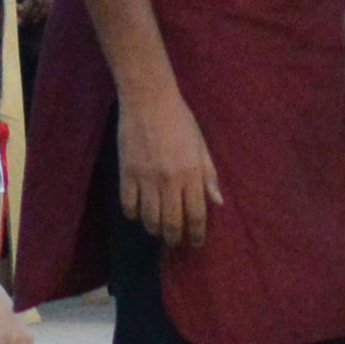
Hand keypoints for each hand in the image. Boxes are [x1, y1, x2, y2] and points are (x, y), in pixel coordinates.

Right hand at [116, 95, 221, 248]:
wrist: (149, 101)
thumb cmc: (180, 121)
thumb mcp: (201, 146)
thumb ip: (209, 176)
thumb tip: (217, 203)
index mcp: (192, 174)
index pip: (196, 215)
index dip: (196, 235)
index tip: (196, 242)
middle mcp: (169, 181)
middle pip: (171, 223)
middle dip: (174, 238)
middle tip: (176, 241)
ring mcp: (146, 179)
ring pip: (149, 219)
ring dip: (155, 230)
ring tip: (158, 230)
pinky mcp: (127, 174)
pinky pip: (129, 205)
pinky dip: (134, 215)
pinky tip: (139, 214)